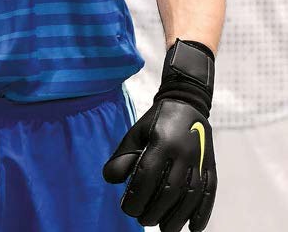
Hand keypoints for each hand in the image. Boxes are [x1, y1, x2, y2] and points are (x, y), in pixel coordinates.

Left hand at [103, 99, 214, 230]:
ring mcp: (200, 159)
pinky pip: (209, 193)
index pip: (147, 175)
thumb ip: (123, 156)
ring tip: (164, 228)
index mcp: (161, 141)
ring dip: (178, 217)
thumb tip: (110, 180)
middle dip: (155, 211)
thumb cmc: (156, 122)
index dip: (137, 196)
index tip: (128, 209)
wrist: (187, 103)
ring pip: (190, 196)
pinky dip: (203, 213)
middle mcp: (183, 151)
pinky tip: (193, 228)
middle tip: (143, 220)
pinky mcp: (211, 165)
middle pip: (169, 190)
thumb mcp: (136, 133)